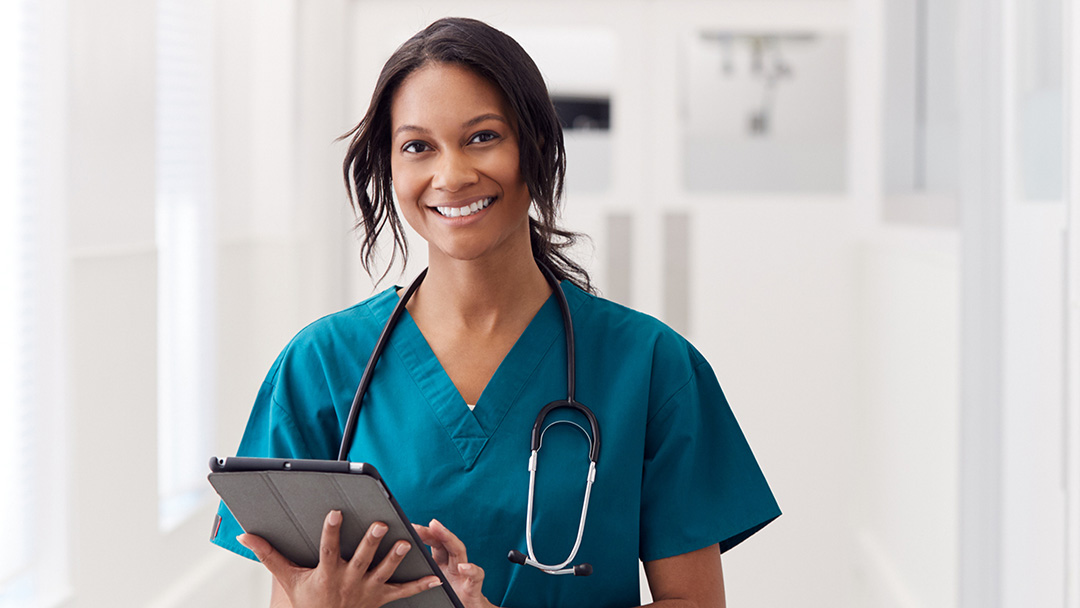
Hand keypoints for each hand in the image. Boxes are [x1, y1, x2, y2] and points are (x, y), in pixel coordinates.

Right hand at [237, 510, 441, 607]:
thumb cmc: (307, 601)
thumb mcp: (288, 579)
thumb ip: (269, 555)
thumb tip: (246, 536)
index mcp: (327, 573)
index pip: (328, 549)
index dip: (331, 531)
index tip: (335, 512)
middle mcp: (349, 581)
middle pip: (362, 559)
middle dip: (371, 542)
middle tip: (379, 525)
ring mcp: (367, 590)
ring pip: (385, 572)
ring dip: (396, 559)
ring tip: (408, 544)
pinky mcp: (381, 598)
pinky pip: (403, 592)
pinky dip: (420, 585)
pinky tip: (436, 576)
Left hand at [412, 519, 496, 607]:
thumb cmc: (449, 598)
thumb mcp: (432, 584)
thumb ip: (420, 574)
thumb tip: (397, 564)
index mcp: (443, 564)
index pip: (435, 543)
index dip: (424, 533)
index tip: (409, 525)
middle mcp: (454, 565)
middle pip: (446, 542)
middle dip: (436, 530)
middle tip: (424, 521)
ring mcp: (464, 575)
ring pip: (460, 551)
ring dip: (450, 539)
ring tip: (440, 530)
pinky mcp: (473, 588)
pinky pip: (475, 577)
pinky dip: (471, 570)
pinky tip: (463, 567)